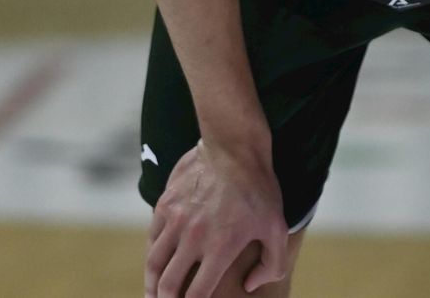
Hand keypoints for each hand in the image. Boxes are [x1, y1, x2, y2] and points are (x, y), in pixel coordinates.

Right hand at [145, 140, 287, 297]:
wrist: (233, 146)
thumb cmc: (259, 188)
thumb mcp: (277, 227)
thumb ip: (271, 264)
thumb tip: (251, 286)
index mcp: (220, 248)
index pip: (197, 294)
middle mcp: (193, 238)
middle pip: (168, 285)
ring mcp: (175, 220)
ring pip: (154, 263)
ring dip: (151, 284)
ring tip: (153, 293)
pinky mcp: (165, 204)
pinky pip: (152, 237)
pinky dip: (152, 254)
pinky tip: (156, 261)